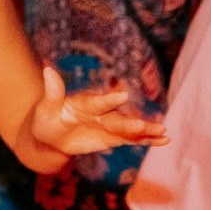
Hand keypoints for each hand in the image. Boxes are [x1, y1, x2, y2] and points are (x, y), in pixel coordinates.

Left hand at [29, 66, 167, 157]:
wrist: (52, 135)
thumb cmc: (46, 119)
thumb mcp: (46, 108)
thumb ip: (52, 93)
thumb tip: (47, 69)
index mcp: (84, 103)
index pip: (97, 102)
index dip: (109, 99)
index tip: (122, 95)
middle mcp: (101, 112)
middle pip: (117, 118)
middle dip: (130, 122)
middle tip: (144, 125)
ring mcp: (110, 124)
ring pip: (130, 128)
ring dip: (146, 130)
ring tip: (163, 132)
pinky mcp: (114, 137)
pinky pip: (133, 139)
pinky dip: (148, 140)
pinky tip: (165, 140)